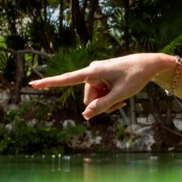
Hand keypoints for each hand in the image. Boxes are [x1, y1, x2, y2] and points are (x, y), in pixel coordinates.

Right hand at [30, 53, 168, 118]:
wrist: (149, 65)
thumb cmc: (136, 77)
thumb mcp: (121, 95)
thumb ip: (103, 106)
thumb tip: (85, 116)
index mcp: (93, 72)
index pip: (67, 79)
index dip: (49, 83)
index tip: (32, 84)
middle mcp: (91, 71)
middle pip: (88, 99)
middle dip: (101, 105)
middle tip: (121, 102)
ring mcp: (96, 74)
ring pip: (94, 98)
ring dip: (107, 102)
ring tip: (122, 98)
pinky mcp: (101, 77)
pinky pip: (99, 94)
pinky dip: (109, 98)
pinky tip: (121, 95)